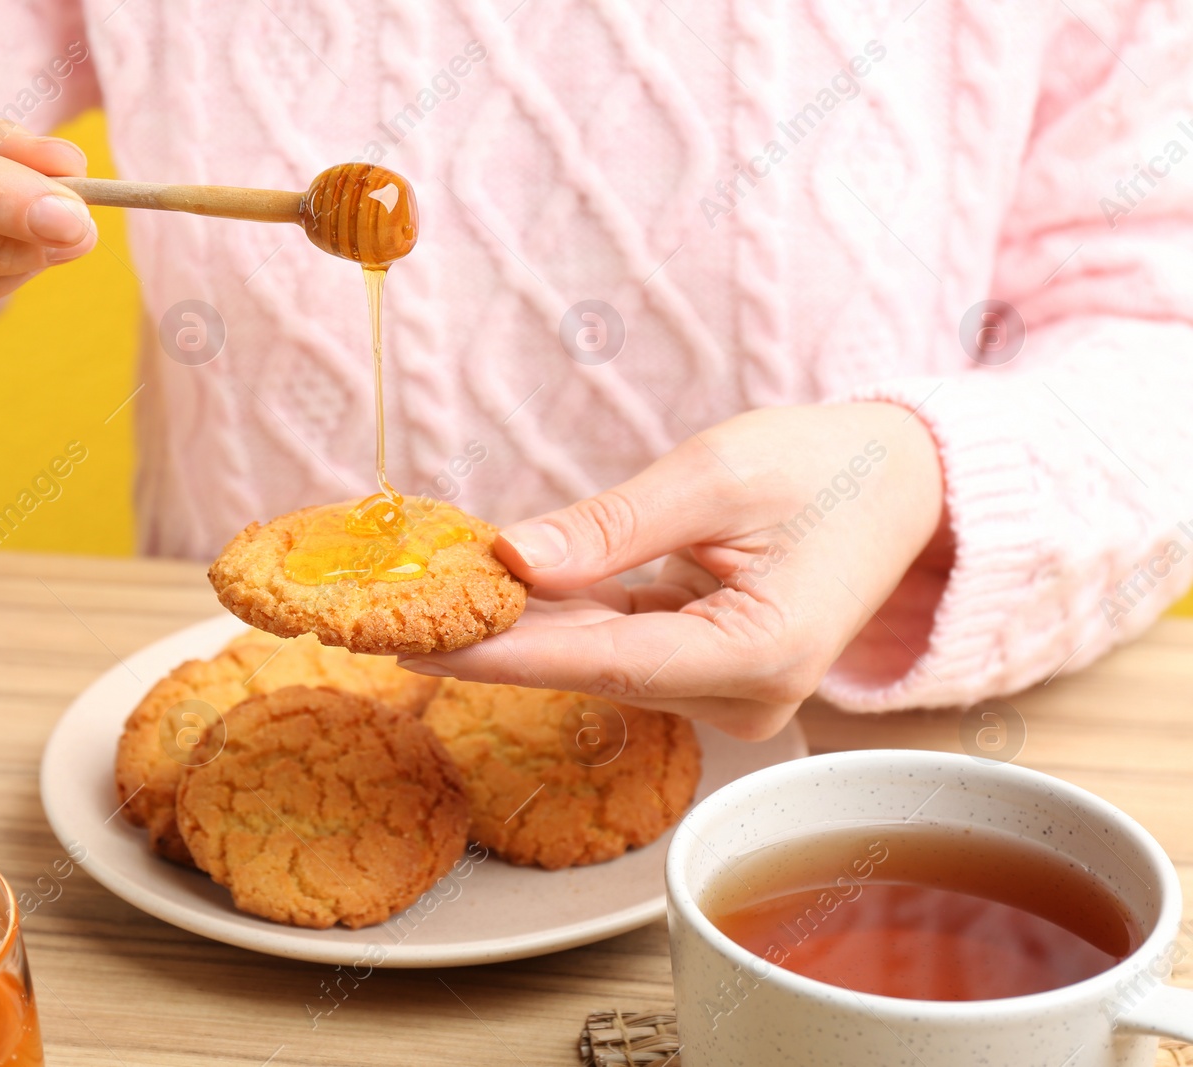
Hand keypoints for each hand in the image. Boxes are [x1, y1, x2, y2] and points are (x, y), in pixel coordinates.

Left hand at [399, 403, 949, 739]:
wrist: (906, 486)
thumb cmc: (829, 467)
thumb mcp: (718, 474)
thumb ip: (613, 525)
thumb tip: (513, 559)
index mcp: (760, 652)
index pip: (603, 661)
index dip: (503, 651)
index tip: (417, 644)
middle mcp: (744, 695)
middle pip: (591, 667)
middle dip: (493, 635)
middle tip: (396, 615)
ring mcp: (730, 693)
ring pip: (598, 658)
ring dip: (521, 622)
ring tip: (428, 594)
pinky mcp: (711, 673)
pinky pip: (621, 645)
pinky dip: (563, 616)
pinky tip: (494, 592)